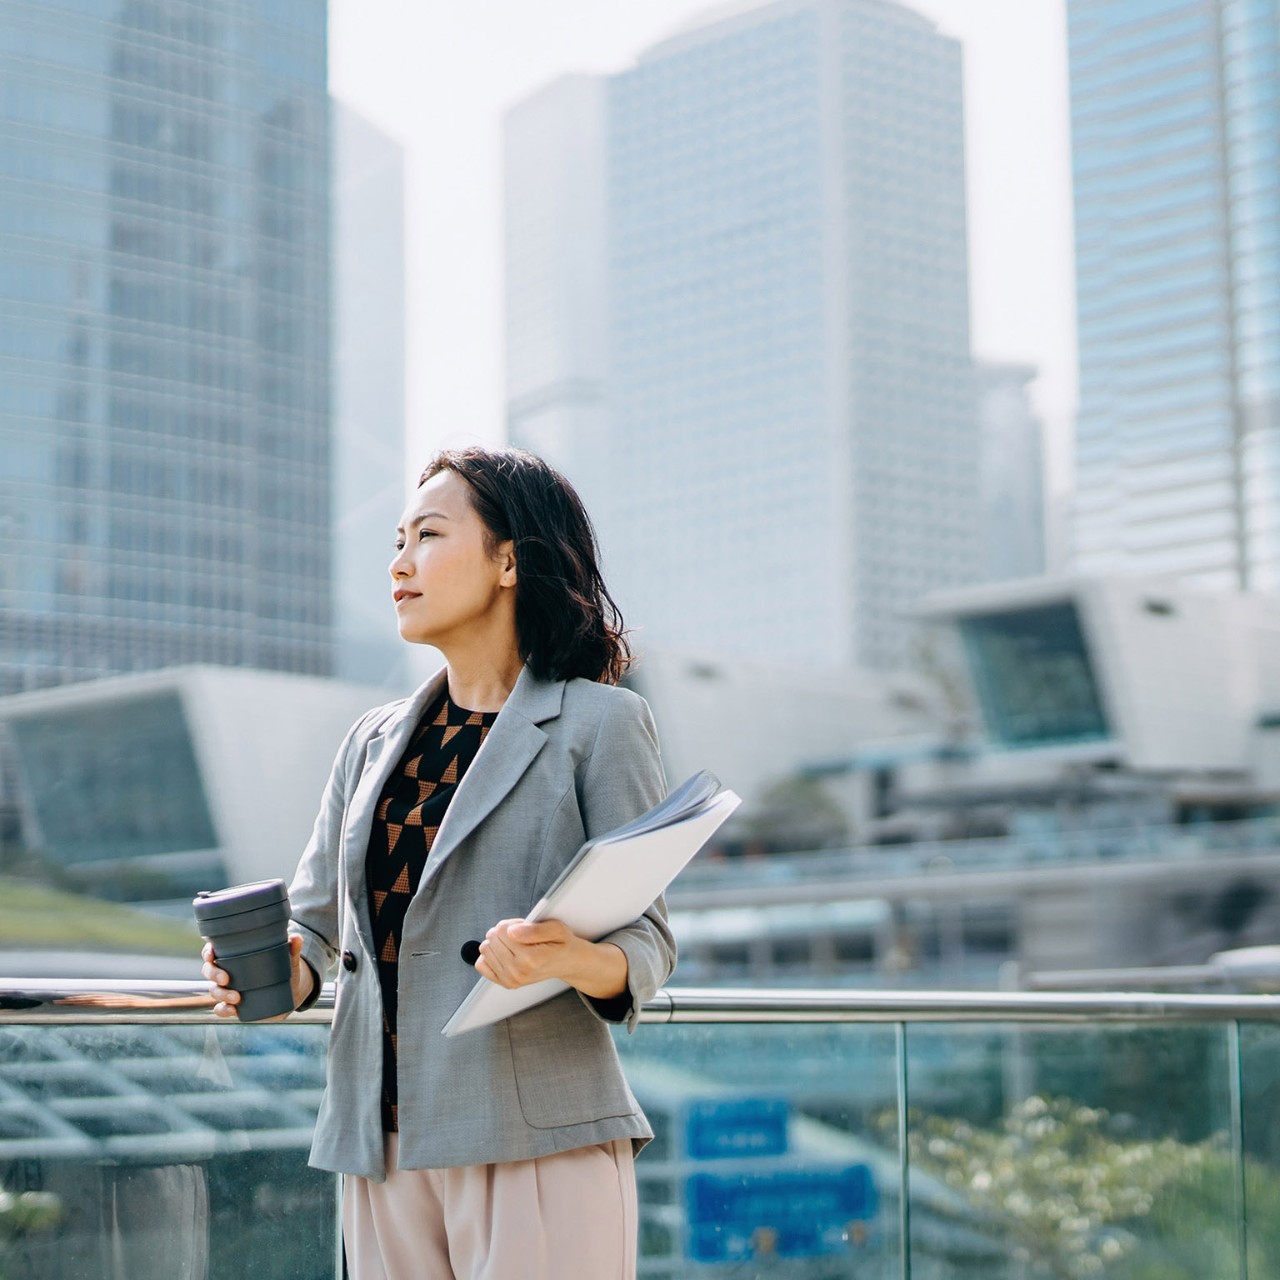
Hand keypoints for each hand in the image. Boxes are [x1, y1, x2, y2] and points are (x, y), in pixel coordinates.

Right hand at [202, 934, 313, 1018]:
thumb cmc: (283, 970)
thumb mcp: (288, 960)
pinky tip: (232, 1010)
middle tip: (226, 979)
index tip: (212, 954)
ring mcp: (228, 989)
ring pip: (214, 990)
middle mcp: (227, 972)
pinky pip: (221, 1009)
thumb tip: (296, 937)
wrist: (288, 993)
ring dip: (221, 994)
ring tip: (237, 997)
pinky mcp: (233, 1005)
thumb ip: (292, 949)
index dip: (208, 952)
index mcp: (234, 956)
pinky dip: (223, 1010)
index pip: (213, 952)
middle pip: (209, 970)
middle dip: (213, 974)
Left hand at [475, 918, 627, 1000]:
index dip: (513, 923)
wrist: (567, 962)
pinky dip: (491, 955)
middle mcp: (519, 972)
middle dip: (505, 931)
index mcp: (531, 959)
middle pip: (492, 938)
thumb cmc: (561, 943)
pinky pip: (482, 964)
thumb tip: (511, 931)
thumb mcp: (556, 928)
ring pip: (485, 949)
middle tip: (523, 935)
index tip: (525, 927)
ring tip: (517, 944)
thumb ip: (534, 929)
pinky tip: (506, 953)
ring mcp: (511, 980)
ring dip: (499, 942)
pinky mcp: (505, 983)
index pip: (502, 930)